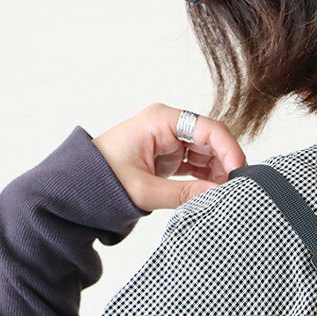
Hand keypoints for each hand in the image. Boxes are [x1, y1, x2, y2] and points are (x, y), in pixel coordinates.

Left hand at [92, 103, 246, 210]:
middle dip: (225, 162)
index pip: (207, 128)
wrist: (77, 188)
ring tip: (224, 193)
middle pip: (211, 139)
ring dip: (217, 172)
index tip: (239, 172)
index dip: (229, 149)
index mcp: (160, 120)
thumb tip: (220, 195)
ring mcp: (168, 139)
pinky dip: (206, 177)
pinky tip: (213, 191)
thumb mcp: (146, 191)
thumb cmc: (101, 181)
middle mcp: (167, 125)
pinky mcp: (168, 155)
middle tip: (236, 188)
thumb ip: (186, 194)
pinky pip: (196, 162)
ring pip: (206, 152)